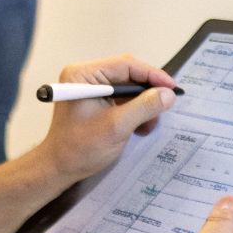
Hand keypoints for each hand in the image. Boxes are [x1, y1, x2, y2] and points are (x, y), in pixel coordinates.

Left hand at [34, 55, 177, 182]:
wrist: (59, 167)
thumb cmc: (80, 148)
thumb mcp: (117, 127)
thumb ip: (144, 107)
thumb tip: (168, 94)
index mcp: (84, 74)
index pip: (125, 65)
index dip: (152, 75)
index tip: (172, 88)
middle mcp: (86, 76)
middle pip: (128, 75)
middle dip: (148, 93)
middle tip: (165, 107)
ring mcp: (91, 87)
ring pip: (128, 88)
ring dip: (143, 105)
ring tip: (149, 124)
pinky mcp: (96, 100)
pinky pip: (123, 98)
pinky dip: (135, 111)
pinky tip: (140, 126)